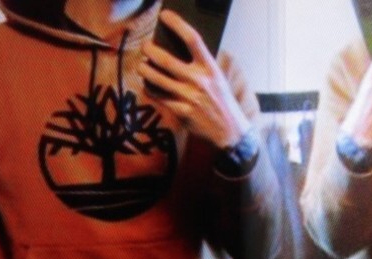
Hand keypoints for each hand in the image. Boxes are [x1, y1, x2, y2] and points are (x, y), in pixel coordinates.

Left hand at [139, 10, 250, 147]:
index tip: (164, 16)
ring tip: (141, 66)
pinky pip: (158, 96)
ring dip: (144, 70)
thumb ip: (200, 65)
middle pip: (165, 59)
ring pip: (156, 78)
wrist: (230, 130)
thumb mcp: (217, 78)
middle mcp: (199, 80)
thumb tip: (174, 50)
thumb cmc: (221, 100)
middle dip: (149, 50)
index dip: (177, 24)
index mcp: (210, 68)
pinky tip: (148, 85)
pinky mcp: (181, 111)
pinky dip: (150, 89)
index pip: (192, 39)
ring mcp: (189, 97)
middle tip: (145, 48)